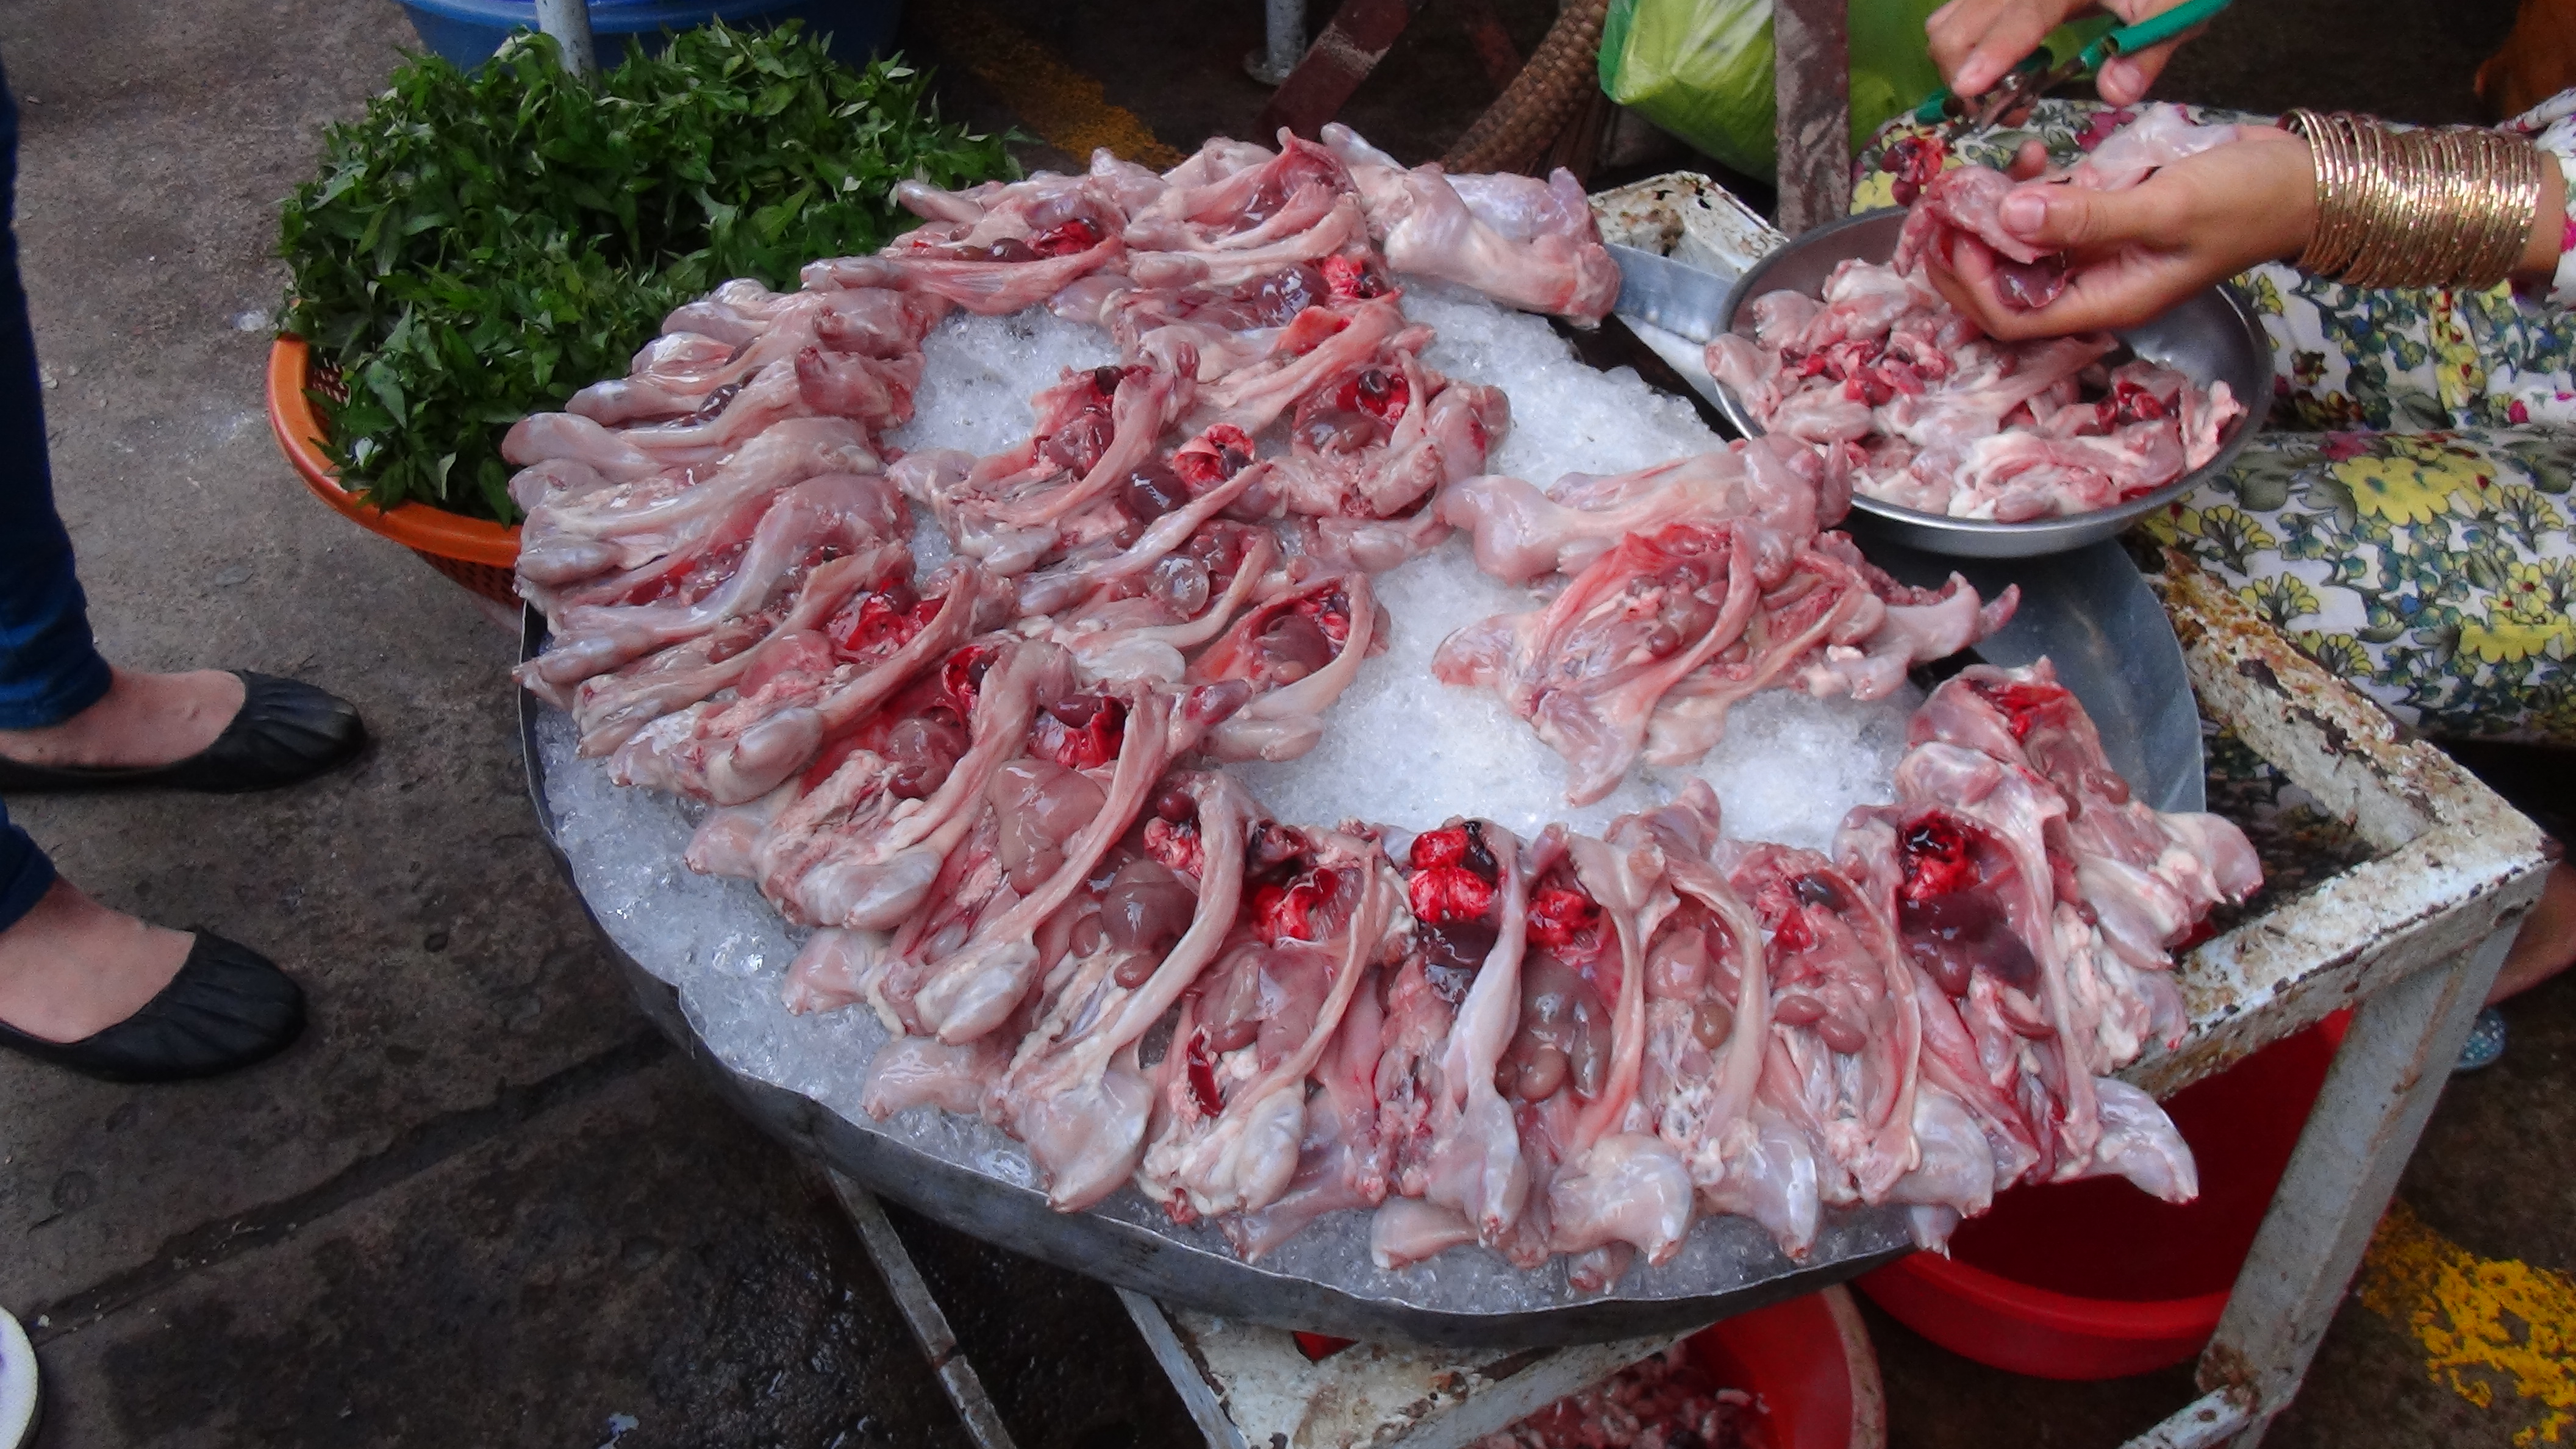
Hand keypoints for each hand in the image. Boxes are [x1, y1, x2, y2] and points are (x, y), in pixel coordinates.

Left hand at [1920, 126, 2316, 338]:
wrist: (2302, 181)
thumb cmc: (2247, 203)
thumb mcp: (2164, 208)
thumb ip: (2087, 217)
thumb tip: (2011, 218)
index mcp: (2107, 302)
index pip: (2012, 317)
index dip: (1970, 283)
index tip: (1952, 233)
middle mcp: (2096, 285)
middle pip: (2005, 288)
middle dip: (1967, 251)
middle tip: (1941, 205)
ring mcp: (2101, 253)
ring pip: (2023, 248)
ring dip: (1995, 215)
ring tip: (1981, 175)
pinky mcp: (2109, 219)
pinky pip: (2053, 215)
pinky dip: (2034, 190)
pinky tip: (2034, 157)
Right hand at [1927, 0, 2210, 105]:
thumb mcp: (2171, 12)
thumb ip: (2146, 51)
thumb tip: (2115, 92)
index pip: (2019, 17)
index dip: (1992, 53)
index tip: (1969, 90)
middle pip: (1961, 25)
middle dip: (1967, 76)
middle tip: (2012, 110)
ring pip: (1948, 21)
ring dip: (1962, 66)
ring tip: (2007, 89)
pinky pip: (1956, 16)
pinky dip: (1965, 49)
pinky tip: (2003, 64)